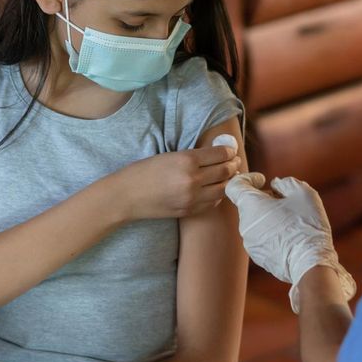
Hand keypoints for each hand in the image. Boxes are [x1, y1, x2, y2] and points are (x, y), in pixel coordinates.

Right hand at [113, 144, 242, 220]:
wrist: (126, 196)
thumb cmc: (144, 171)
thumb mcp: (169, 156)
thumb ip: (194, 156)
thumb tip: (218, 153)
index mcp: (187, 160)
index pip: (220, 154)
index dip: (229, 151)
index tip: (230, 150)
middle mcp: (193, 179)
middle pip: (225, 171)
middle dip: (233, 165)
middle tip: (234, 161)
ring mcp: (192, 198)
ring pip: (223, 189)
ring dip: (228, 181)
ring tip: (228, 175)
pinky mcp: (189, 211)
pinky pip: (213, 202)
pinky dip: (217, 194)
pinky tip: (214, 189)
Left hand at [225, 174, 355, 312]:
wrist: (310, 263)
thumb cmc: (306, 225)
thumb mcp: (303, 193)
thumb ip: (285, 183)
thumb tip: (275, 185)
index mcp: (250, 206)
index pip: (234, 185)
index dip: (247, 178)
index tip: (262, 181)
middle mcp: (244, 225)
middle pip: (248, 205)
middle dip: (264, 199)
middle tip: (286, 201)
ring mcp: (250, 243)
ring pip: (256, 223)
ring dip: (269, 217)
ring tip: (292, 220)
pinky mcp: (258, 257)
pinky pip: (262, 239)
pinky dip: (272, 233)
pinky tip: (291, 236)